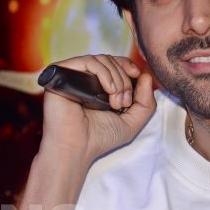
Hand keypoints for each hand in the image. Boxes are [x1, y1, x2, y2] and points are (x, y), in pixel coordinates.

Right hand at [40, 55, 155, 159]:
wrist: (75, 149)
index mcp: (96, 85)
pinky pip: (87, 61)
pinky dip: (104, 73)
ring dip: (117, 78)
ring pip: (101, 59)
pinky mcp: (61, 75)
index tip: (138, 77)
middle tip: (123, 102)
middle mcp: (83, 78)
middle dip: (124, 80)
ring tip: (116, 102)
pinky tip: (109, 90)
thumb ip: (146, 101)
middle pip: (110, 60)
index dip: (128, 66)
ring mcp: (71, 76)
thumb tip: (147, 76)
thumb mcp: (132, 121)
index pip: (114, 63)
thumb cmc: (99, 138)